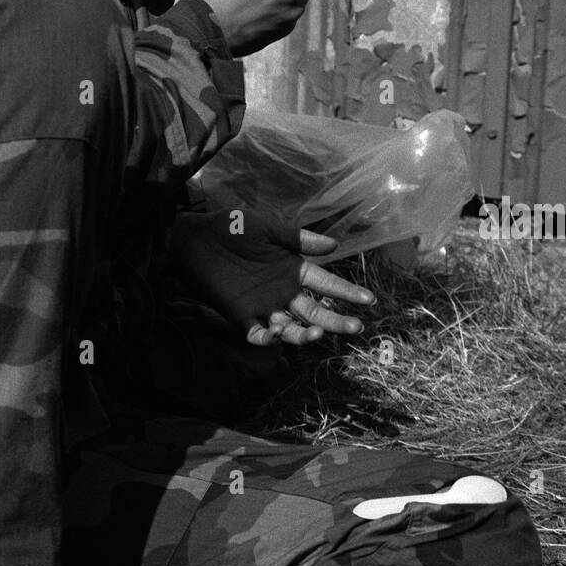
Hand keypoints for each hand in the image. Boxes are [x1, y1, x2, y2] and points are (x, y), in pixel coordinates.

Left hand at [170, 207, 375, 346]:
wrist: (196, 237)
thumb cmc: (233, 227)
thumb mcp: (268, 228)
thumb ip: (298, 238)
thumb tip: (334, 244)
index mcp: (293, 268)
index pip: (326, 283)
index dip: (347, 292)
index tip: (368, 300)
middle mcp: (283, 291)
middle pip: (315, 311)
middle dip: (336, 320)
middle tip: (355, 327)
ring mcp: (263, 305)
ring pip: (291, 328)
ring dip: (305, 334)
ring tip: (316, 333)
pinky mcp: (241, 316)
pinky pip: (257, 334)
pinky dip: (267, 338)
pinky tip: (275, 331)